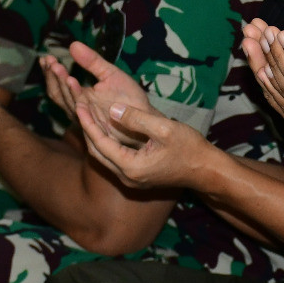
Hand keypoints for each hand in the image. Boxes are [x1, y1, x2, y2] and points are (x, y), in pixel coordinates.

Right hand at [41, 42, 149, 134]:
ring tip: (58, 68)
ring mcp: (87, 117)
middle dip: (53, 77)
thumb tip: (73, 44)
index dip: (51, 72)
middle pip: (59, 94)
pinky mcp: (96, 124)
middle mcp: (80, 108)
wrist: (146, 117)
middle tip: (49, 61)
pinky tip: (72, 82)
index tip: (46, 57)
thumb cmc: (129, 97)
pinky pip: (82, 111)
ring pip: (67, 102)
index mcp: (81, 96)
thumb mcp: (110, 74)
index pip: (60, 84)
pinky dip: (76, 96)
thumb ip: (92, 61)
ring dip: (62, 84)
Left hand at [73, 99, 208, 190]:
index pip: (100, 143)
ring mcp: (131, 179)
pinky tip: (105, 126)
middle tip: (78, 105)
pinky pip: (113, 158)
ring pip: (103, 156)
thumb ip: (136, 119)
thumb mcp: (164, 129)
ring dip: (94, 135)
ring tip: (87, 113)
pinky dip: (106, 141)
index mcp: (131, 167)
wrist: (206, 170)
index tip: (78, 103)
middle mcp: (127, 177)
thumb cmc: (189, 148)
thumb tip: (111, 109)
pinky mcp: (136, 176)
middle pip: (96, 152)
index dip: (87, 122)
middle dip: (86, 128)